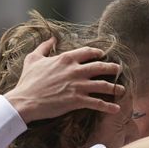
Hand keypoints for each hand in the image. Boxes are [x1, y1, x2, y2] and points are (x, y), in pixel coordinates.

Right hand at [4, 37, 123, 121]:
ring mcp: (78, 86)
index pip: (88, 52)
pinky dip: (108, 106)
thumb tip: (51, 38)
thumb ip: (44, 47)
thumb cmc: (28, 81)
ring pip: (103, 85)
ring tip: (123, 89)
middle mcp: (75, 70)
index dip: (98, 53)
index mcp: (66, 59)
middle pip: (100, 67)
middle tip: (119, 69)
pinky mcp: (77, 101)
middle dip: (112, 68)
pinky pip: (98, 103)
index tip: (103, 55)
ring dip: (115, 87)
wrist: (25, 101)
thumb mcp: (33, 59)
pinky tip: (116, 109)